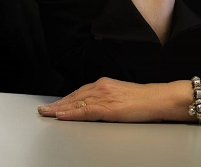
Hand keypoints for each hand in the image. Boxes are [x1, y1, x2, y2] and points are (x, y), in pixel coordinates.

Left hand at [37, 77, 166, 121]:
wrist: (156, 99)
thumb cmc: (142, 99)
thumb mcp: (120, 95)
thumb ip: (106, 98)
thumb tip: (93, 107)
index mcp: (105, 83)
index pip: (79, 92)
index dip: (65, 99)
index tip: (53, 105)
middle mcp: (102, 87)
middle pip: (74, 97)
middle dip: (58, 104)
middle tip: (43, 110)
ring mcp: (104, 96)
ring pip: (76, 103)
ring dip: (59, 109)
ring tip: (47, 114)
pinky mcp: (108, 108)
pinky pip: (85, 111)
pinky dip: (71, 113)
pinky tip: (62, 116)